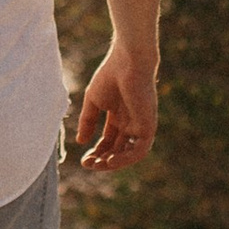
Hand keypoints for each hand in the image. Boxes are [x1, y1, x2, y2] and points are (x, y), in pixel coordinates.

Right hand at [74, 41, 157, 171]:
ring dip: (113, 163)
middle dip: (102, 159)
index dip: (96, 152)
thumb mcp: (93, 101)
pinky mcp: (148, 127)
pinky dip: (125, 159)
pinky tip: (110, 160)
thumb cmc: (110, 76)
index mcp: (119, 116)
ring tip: (97, 165)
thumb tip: (80, 141)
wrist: (127, 63)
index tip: (83, 160)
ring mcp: (140, 125)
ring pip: (129, 153)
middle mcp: (131, 123)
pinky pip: (139, 150)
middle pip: (118, 150)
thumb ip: (88, 121)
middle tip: (87, 164)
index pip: (109, 141)